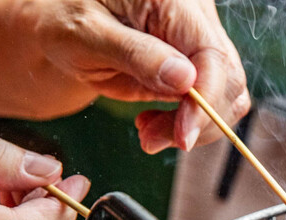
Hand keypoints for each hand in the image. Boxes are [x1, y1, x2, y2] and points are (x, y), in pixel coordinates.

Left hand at [0, 0, 249, 152]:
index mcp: (174, 1)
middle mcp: (196, 19)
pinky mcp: (195, 66)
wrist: (56, 25)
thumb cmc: (61, 20)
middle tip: (151, 139)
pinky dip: (188, 123)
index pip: (213, 57)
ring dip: (193, 127)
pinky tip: (155, 123)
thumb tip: (185, 79)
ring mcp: (199, 43)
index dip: (205, 103)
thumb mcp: (85, 34)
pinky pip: (211, 102)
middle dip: (197, 121)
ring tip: (148, 133)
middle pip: (229, 81)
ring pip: (227, 97)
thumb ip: (136, 54)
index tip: (182, 137)